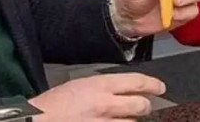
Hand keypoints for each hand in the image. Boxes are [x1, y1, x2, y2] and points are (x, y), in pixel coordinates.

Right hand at [28, 73, 165, 120]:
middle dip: (143, 106)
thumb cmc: (55, 104)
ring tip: (119, 120)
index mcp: (100, 86)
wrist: (39, 121)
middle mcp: (106, 105)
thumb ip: (103, 88)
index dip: (152, 84)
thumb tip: (122, 93)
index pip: (136, 82)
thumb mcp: (80, 85)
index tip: (159, 87)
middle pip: (141, 105)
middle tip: (141, 107)